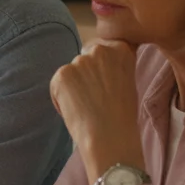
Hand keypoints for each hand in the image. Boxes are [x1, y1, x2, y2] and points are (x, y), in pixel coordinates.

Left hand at [50, 39, 144, 182]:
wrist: (110, 136)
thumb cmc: (122, 116)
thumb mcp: (127, 81)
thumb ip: (114, 66)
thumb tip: (98, 65)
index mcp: (121, 49)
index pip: (103, 48)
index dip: (101, 68)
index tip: (105, 84)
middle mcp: (100, 50)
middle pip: (84, 58)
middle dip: (85, 74)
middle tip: (93, 97)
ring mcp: (79, 61)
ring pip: (70, 72)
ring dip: (73, 86)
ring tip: (85, 107)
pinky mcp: (62, 74)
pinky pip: (57, 84)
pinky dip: (61, 97)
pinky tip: (74, 110)